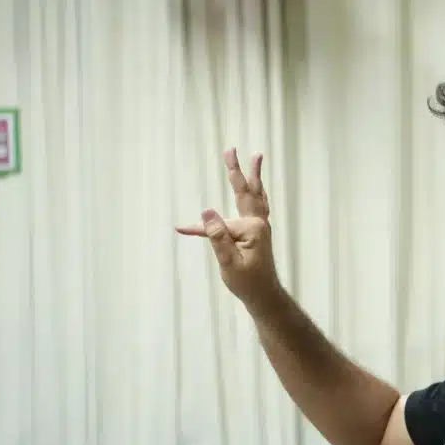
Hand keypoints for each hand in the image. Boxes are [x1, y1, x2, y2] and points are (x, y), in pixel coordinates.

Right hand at [176, 148, 282, 309]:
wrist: (264, 295)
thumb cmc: (246, 282)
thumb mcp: (228, 262)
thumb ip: (217, 236)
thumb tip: (206, 211)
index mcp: (252, 229)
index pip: (219, 224)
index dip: (200, 228)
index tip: (181, 228)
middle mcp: (259, 223)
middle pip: (244, 191)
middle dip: (236, 170)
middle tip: (230, 149)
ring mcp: (261, 226)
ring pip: (255, 195)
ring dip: (253, 175)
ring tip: (256, 156)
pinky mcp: (260, 231)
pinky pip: (259, 205)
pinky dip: (257, 193)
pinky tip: (258, 187)